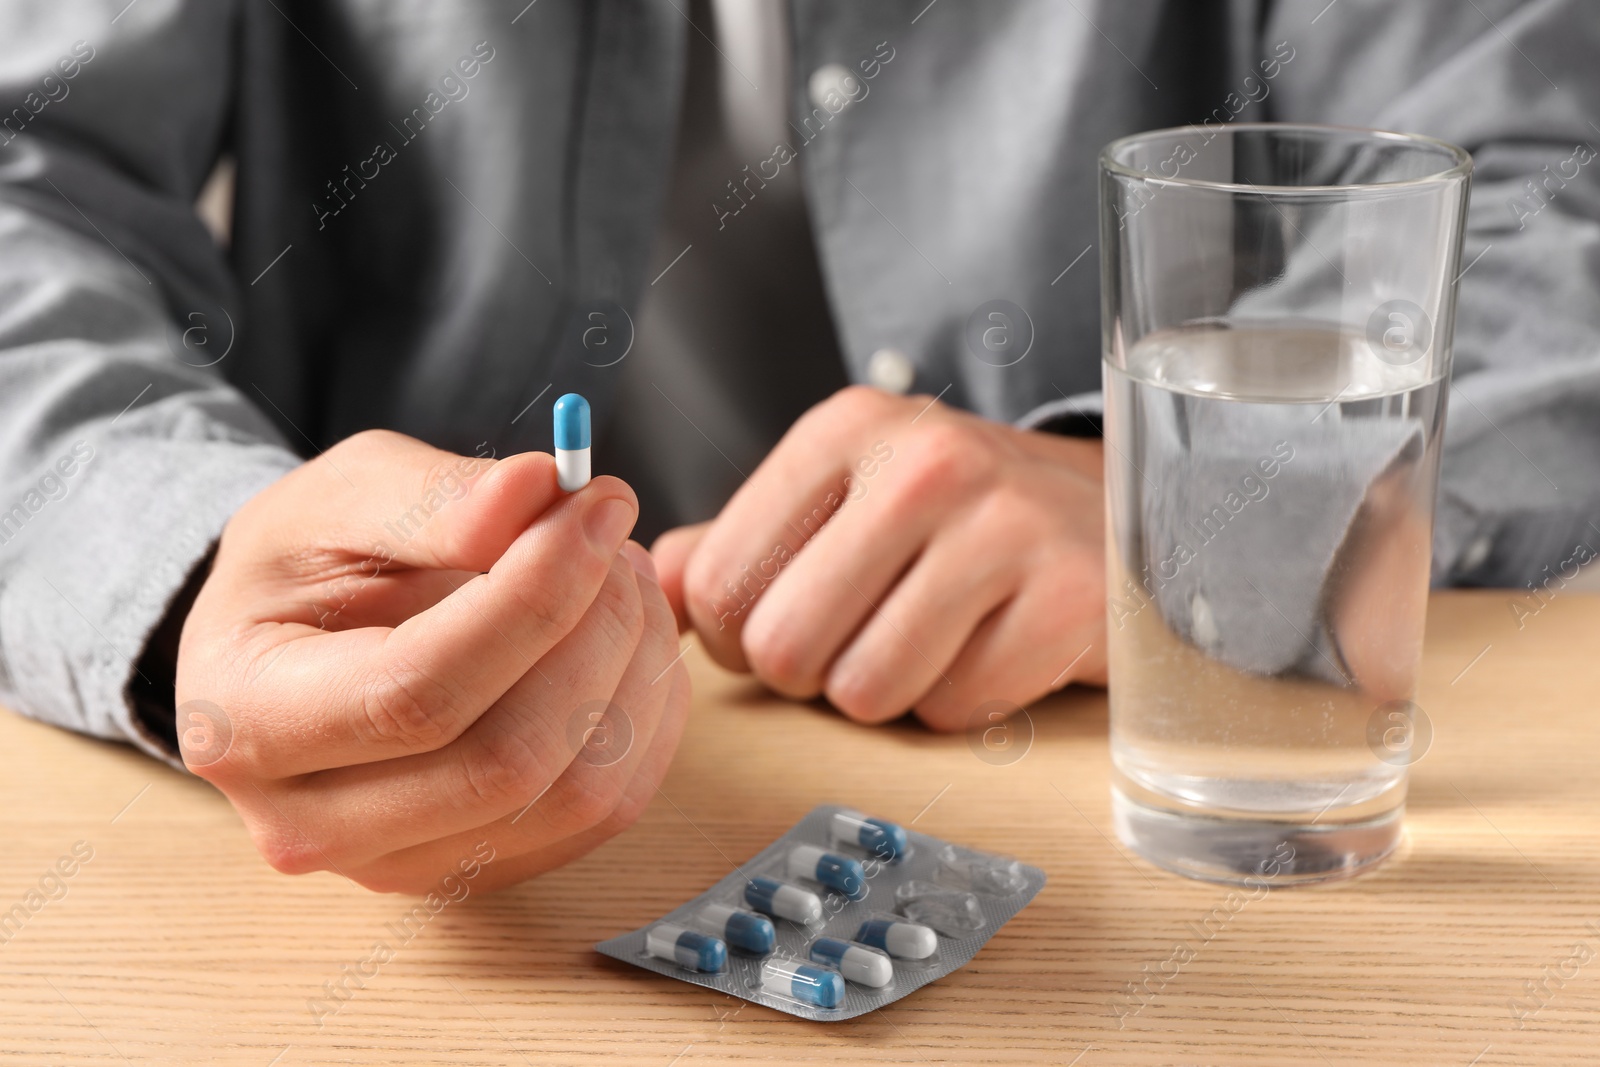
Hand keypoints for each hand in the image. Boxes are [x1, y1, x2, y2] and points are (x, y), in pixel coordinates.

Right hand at [174, 430, 689, 892]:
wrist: (292, 640)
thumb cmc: (307, 563)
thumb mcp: (341, 496)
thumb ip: (434, 496)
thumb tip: (537, 492)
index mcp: (247, 721)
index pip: (420, 691)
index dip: (535, 597)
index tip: (597, 509)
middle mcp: (313, 824)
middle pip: (508, 760)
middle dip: (595, 632)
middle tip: (616, 539)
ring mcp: (402, 866)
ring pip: (578, 795)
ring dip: (634, 672)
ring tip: (625, 578)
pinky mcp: (481, 870)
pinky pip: (609, 810)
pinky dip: (647, 716)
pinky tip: (629, 640)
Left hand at [653, 385, 1106, 730]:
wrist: (1111, 515)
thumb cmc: (957, 519)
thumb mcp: (844, 499)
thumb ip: (737, 542)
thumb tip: (646, 586)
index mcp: (847, 432)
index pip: (719, 582)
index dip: (732, 639)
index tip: (779, 628)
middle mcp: (924, 465)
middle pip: (783, 647)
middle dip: (808, 675)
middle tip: (857, 642)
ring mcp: (1003, 529)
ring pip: (864, 692)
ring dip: (885, 694)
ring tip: (928, 638)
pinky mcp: (1066, 600)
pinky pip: (953, 711)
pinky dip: (960, 703)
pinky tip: (989, 647)